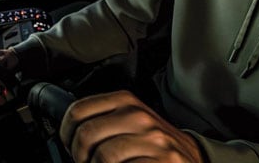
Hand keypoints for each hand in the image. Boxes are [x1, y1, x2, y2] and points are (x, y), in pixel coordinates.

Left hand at [61, 90, 203, 162]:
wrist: (192, 158)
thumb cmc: (154, 143)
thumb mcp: (130, 122)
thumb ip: (103, 121)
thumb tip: (68, 135)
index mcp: (126, 101)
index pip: (78, 110)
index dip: (66, 133)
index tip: (68, 145)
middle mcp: (139, 116)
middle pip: (87, 134)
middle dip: (79, 156)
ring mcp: (153, 140)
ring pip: (103, 155)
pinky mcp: (163, 160)